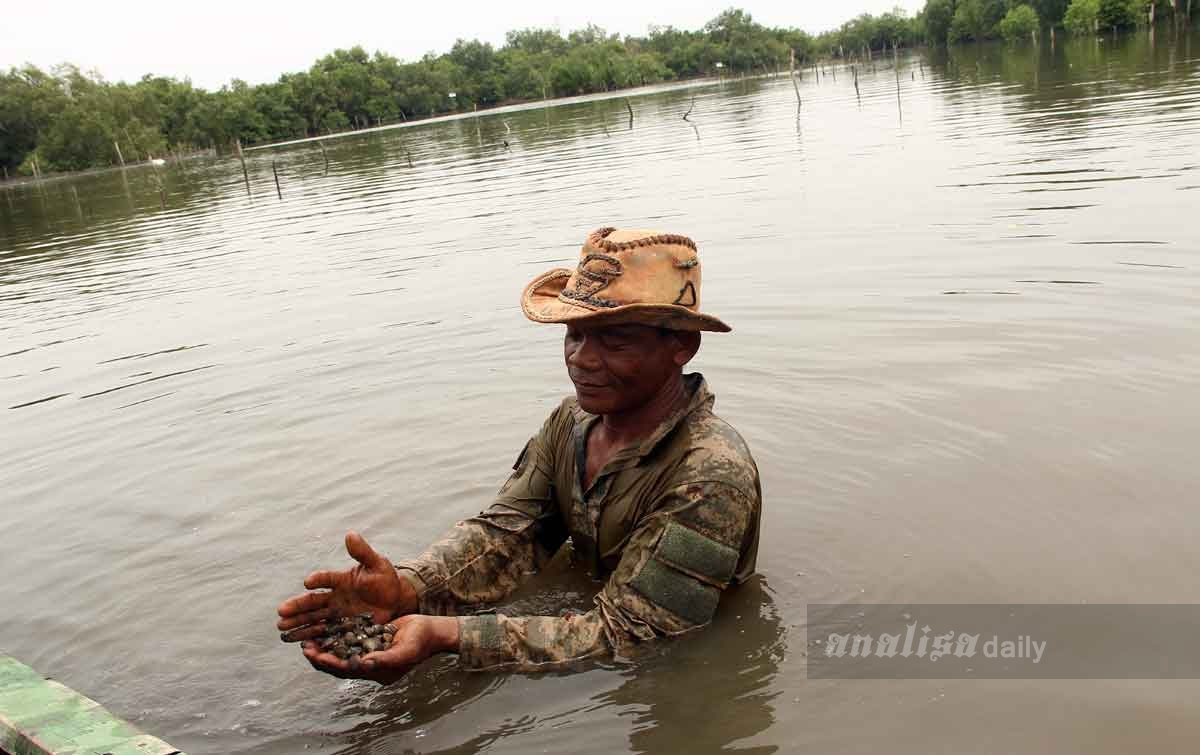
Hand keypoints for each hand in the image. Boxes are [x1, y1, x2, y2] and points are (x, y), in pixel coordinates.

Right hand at [276, 531, 417, 642]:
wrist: (395, 600)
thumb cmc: (385, 579)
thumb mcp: (377, 565)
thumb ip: (362, 552)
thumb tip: (350, 534)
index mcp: (341, 580)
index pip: (327, 579)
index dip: (318, 580)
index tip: (308, 582)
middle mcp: (334, 597)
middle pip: (313, 602)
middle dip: (297, 607)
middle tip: (281, 613)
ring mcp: (337, 614)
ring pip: (314, 619)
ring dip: (298, 624)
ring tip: (282, 629)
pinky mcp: (342, 628)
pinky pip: (324, 634)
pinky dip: (312, 638)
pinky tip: (300, 645)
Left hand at [301, 615, 459, 684]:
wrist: (434, 630)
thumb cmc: (422, 641)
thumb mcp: (406, 650)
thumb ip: (385, 659)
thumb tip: (364, 665)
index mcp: (377, 672)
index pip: (347, 670)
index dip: (329, 663)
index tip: (314, 655)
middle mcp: (371, 666)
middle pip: (340, 664)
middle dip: (321, 657)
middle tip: (305, 647)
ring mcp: (371, 654)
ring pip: (342, 653)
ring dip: (326, 648)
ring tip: (309, 640)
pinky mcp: (371, 641)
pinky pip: (350, 642)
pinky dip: (337, 637)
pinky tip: (326, 629)